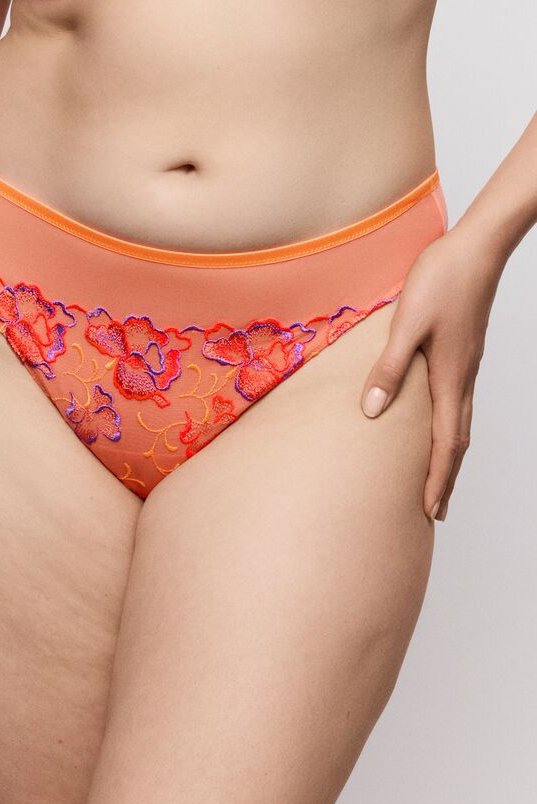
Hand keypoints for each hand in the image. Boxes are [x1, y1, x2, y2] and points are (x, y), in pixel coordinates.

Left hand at [360, 223, 503, 520]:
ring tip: (435, 479)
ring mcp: (464, 366)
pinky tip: (434, 427)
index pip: (447, 443)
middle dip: (446, 478)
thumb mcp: (406, 326)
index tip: (431, 511)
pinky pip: (455, 404)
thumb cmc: (442, 280)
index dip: (438, 479)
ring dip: (447, 456)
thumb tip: (372, 411)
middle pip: (457, 442)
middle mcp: (462, 378)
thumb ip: (389, 369)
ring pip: (458, 424)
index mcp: (451, 378)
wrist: (476, 247)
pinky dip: (447, 429)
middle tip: (436, 510)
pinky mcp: (460, 353)